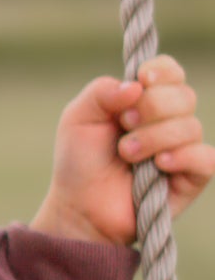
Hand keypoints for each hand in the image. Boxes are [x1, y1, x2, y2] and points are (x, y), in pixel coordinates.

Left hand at [30, 55, 214, 245]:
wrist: (80, 207)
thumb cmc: (79, 162)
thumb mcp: (78, 118)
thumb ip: (100, 92)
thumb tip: (136, 85)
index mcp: (144, 100)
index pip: (171, 72)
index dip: (162, 71)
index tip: (143, 79)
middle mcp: (168, 121)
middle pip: (184, 96)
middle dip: (152, 108)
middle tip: (125, 125)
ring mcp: (183, 149)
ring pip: (191, 127)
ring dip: (154, 138)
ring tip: (127, 155)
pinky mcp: (191, 178)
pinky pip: (207, 159)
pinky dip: (184, 157)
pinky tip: (160, 165)